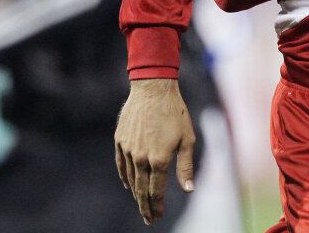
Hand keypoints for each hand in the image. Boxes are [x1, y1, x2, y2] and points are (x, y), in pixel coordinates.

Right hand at [114, 78, 195, 223]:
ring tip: (141, 204)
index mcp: (159, 159)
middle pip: (141, 190)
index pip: (156, 191)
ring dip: (135, 194)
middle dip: (145, 206)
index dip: (157, 206)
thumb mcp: (187, 139)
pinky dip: (124, 177)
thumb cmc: (176, 112)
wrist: (153, 89)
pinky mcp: (120, 141)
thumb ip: (185, 166)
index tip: (157, 217)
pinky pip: (121, 165)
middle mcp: (141, 158)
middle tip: (148, 219)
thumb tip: (188, 189)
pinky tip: (128, 184)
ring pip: (131, 179)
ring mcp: (128, 150)